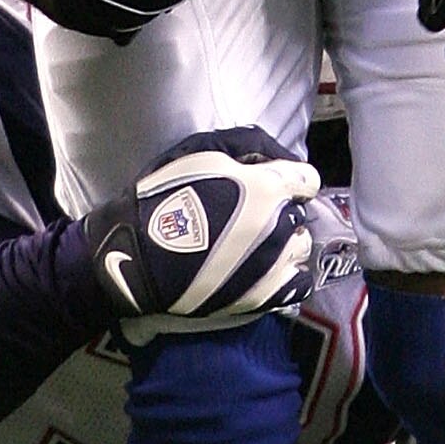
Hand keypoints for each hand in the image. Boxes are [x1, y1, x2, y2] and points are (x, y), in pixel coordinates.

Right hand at [82, 125, 321, 335]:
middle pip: (299, 213)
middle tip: (250, 215)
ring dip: (285, 241)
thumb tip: (274, 156)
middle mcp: (281, 225)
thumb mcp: (200, 153)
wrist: (137, 258)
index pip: (307, 179)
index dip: (288, 179)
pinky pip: (299, 282)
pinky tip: (268, 270)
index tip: (270, 185)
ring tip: (255, 245)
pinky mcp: (267, 296)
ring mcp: (276, 263)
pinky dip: (288, 274)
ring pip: (300, 245)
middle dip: (281, 210)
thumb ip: (246, 147)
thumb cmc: (163, 199)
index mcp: (268, 187)